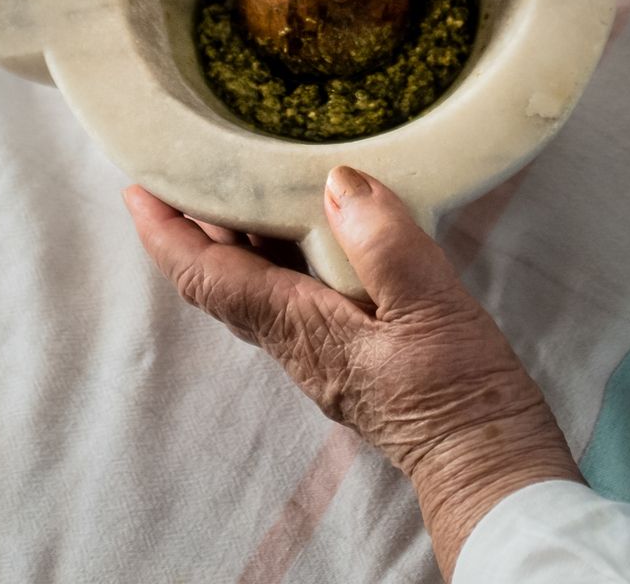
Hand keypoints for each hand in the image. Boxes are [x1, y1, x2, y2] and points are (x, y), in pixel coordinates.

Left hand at [125, 167, 581, 577]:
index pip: (210, 278)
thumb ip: (385, 244)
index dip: (167, 233)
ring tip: (244, 178)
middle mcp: (298, 345)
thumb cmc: (463, 397)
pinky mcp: (353, 355)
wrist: (489, 467)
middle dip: (196, 223)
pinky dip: (286, 252)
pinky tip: (315, 225)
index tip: (139, 189)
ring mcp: (323, 353)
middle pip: (223, 279)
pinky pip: (295, 295)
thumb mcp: (434, 308)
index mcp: (302, 330)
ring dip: (239, 235)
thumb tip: (337, 183)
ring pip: (258, 286)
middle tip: (190, 163)